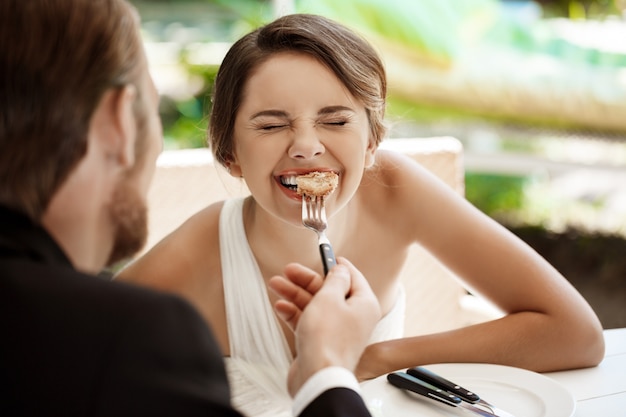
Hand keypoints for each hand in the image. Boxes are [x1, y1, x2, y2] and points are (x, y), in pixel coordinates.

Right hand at [269, 258, 380, 395]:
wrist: (318, 377)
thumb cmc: (327, 337)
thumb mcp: (330, 298)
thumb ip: (334, 280)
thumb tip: (341, 269)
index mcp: (364, 304)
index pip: (352, 277)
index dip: (337, 264)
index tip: (324, 254)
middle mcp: (353, 317)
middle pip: (329, 291)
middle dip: (306, 280)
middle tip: (288, 269)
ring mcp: (336, 331)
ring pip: (315, 306)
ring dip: (295, 294)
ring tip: (275, 284)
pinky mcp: (320, 343)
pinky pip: (308, 322)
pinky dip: (294, 313)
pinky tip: (280, 306)